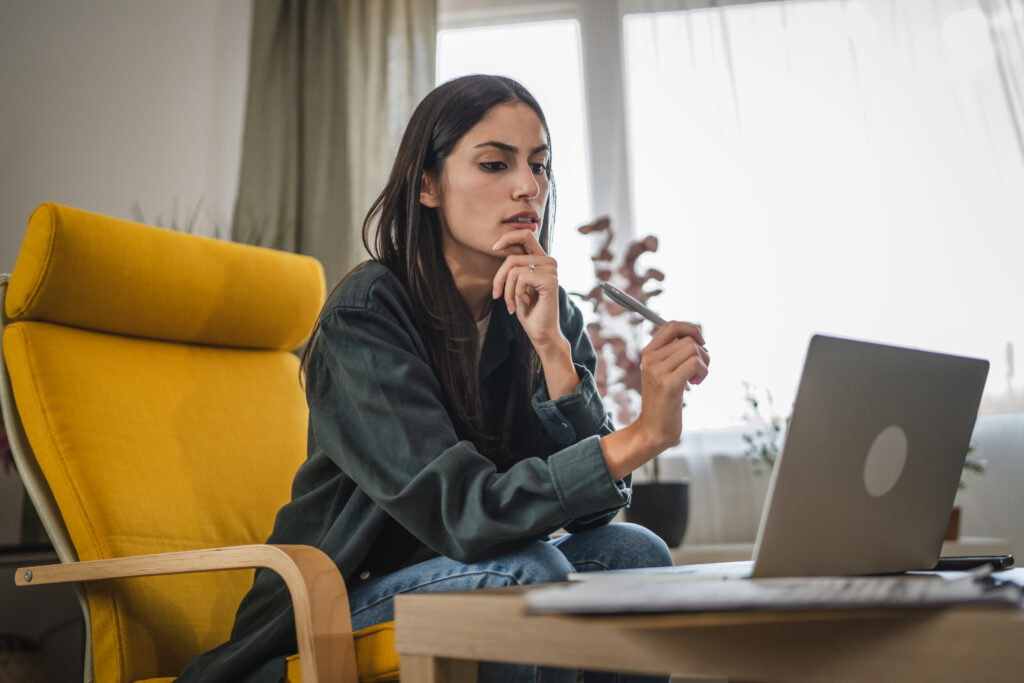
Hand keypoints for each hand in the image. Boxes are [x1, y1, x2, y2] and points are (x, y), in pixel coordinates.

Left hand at [491, 229, 563, 352]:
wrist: (541, 332)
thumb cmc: (528, 310)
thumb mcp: (516, 284)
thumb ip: (514, 266)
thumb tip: (498, 246)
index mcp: (541, 259)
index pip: (525, 234)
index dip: (507, 237)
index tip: (494, 248)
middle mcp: (549, 261)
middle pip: (512, 257)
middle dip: (499, 278)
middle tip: (497, 295)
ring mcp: (551, 270)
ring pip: (514, 270)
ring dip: (507, 291)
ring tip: (512, 304)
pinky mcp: (550, 280)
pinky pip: (521, 278)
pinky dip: (516, 294)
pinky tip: (526, 302)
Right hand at [634, 321, 709, 450]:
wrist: (652, 430)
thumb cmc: (664, 402)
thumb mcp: (663, 373)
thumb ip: (673, 354)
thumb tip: (696, 337)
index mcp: (647, 353)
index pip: (671, 325)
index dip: (691, 329)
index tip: (700, 343)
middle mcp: (650, 359)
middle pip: (687, 339)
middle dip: (702, 352)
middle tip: (699, 370)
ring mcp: (657, 371)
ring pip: (693, 350)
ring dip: (704, 364)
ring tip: (696, 379)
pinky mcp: (668, 384)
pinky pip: (695, 363)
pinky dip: (703, 372)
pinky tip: (695, 384)